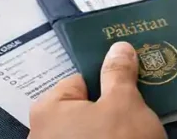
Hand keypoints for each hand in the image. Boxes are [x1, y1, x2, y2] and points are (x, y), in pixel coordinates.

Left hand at [29, 42, 166, 138]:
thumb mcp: (125, 102)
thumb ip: (119, 73)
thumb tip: (118, 46)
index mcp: (48, 109)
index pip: (81, 81)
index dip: (108, 84)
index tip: (130, 91)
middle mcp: (41, 134)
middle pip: (83, 110)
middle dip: (108, 110)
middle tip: (136, 114)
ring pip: (86, 133)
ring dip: (108, 132)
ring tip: (134, 135)